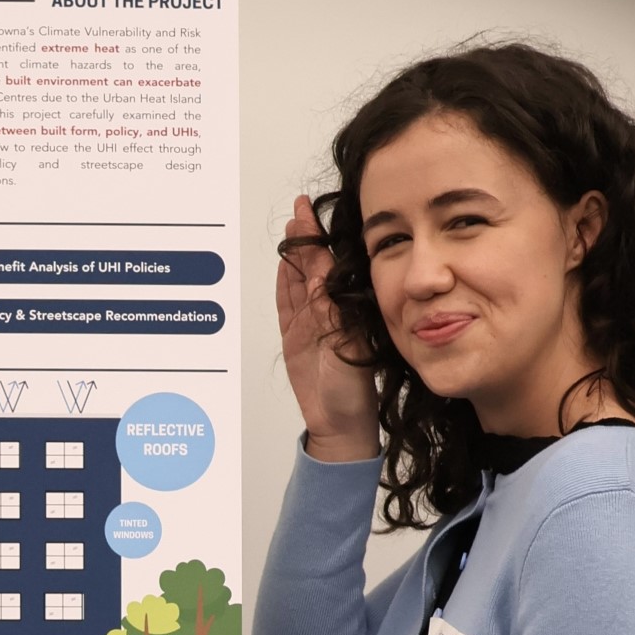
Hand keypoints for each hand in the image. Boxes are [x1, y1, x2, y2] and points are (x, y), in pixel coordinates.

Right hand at [275, 195, 379, 461]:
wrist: (340, 425)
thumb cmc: (352, 393)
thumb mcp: (346, 348)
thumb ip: (331, 314)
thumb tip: (321, 278)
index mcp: (345, 312)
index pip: (329, 268)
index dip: (320, 242)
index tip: (313, 215)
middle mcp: (327, 313)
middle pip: (311, 269)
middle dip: (306, 239)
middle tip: (300, 210)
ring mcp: (309, 325)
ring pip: (297, 282)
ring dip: (293, 256)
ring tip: (291, 227)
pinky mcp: (294, 338)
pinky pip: (285, 304)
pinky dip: (283, 284)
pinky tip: (282, 265)